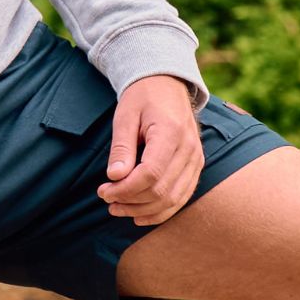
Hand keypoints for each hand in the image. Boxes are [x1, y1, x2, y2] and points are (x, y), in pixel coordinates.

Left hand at [97, 75, 203, 225]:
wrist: (167, 85)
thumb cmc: (143, 98)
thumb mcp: (126, 115)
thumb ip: (122, 147)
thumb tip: (114, 177)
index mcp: (171, 132)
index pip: (150, 174)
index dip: (125, 189)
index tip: (103, 191)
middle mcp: (189, 149)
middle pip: (161, 190)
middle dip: (130, 201)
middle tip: (106, 199)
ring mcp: (196, 159)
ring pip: (173, 199)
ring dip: (144, 210)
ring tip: (118, 209)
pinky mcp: (196, 166)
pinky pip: (182, 197)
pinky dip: (161, 211)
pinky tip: (140, 215)